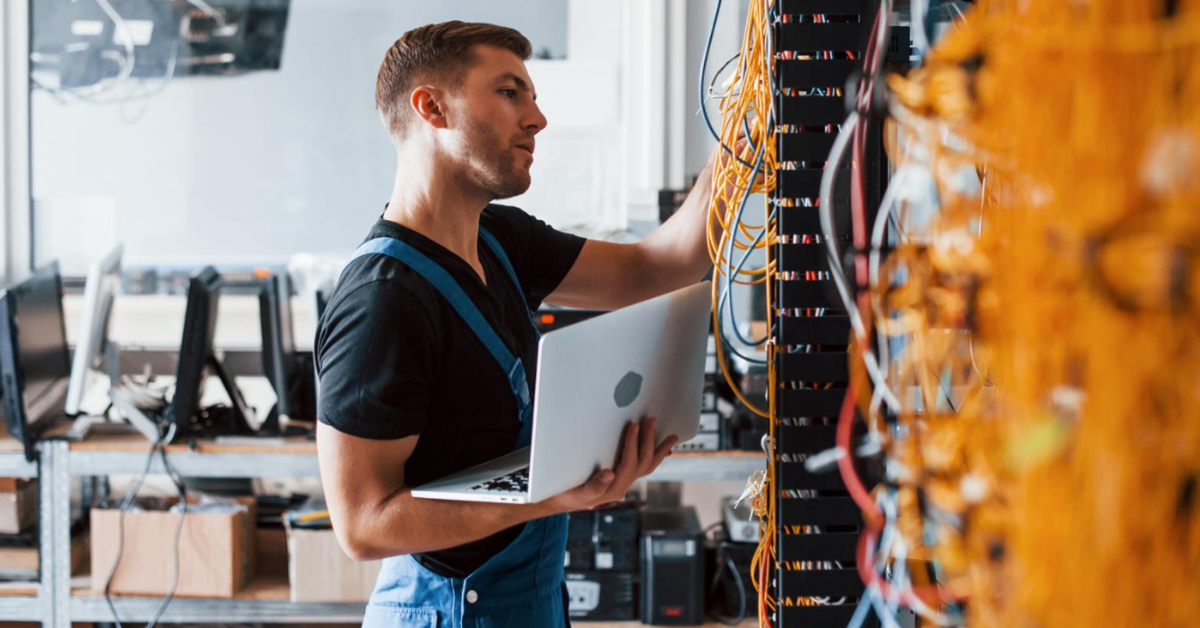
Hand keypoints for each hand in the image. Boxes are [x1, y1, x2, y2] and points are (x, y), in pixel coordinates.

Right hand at [546, 417, 678, 513]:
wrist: (562, 501)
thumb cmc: (567, 495)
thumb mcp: (577, 493)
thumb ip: (594, 486)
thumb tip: (609, 473)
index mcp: (614, 488)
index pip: (629, 463)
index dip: (632, 444)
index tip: (633, 425)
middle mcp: (623, 485)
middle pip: (643, 463)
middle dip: (649, 441)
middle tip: (651, 420)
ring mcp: (624, 481)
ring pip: (648, 466)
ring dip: (659, 449)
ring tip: (671, 437)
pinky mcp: (622, 477)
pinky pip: (644, 466)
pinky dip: (655, 456)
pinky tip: (661, 448)